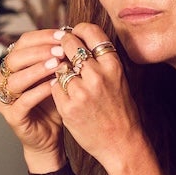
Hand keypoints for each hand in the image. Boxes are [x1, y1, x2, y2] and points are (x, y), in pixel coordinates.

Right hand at [0, 28, 69, 169]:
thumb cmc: (54, 104)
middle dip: (39, 52)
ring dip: (37, 70)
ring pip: (15, 79)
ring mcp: (4, 100)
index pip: (22, 43)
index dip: (42, 37)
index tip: (63, 35)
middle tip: (61, 50)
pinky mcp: (11, 117)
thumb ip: (57, 58)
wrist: (51, 137)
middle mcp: (2, 80)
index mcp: (12, 66)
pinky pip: (22, 101)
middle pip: (15, 58)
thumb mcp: (56, 76)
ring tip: (58, 64)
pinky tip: (54, 86)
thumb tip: (71, 35)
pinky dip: (38, 92)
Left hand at [41, 24, 148, 169]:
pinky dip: (57, 90)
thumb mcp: (118, 80)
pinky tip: (66, 98)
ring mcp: (81, 91)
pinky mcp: (68, 107)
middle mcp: (97, 75)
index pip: (90, 32)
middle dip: (63, 47)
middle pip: (69, 45)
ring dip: (60, 72)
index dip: (78, 30)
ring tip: (69, 81)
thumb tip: (80, 39)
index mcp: (113, 65)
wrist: (121, 144)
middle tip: (62, 52)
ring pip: (59, 67)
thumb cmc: (120, 111)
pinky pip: (53, 88)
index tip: (73, 34)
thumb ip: (101, 61)